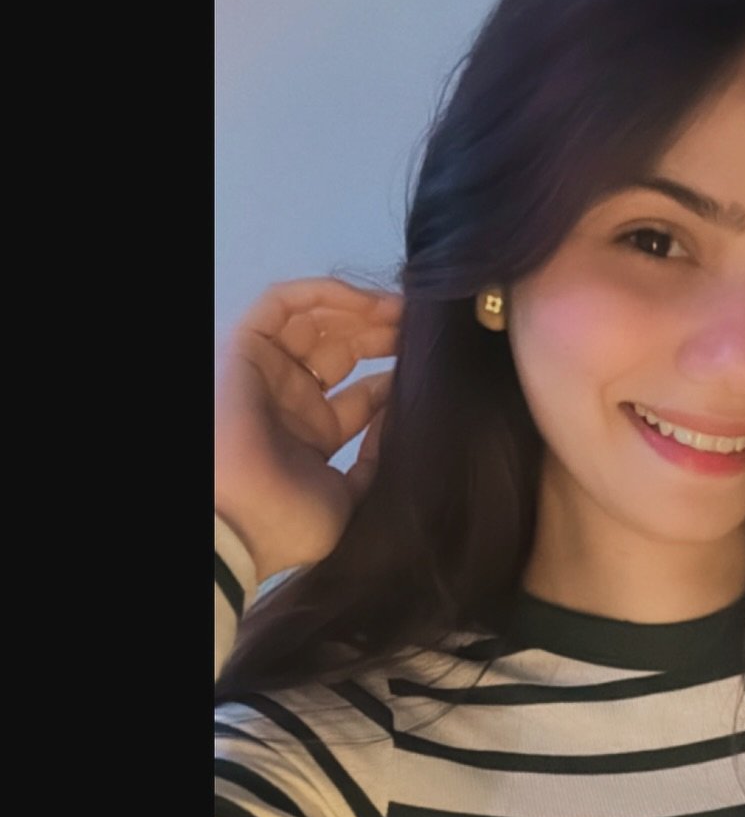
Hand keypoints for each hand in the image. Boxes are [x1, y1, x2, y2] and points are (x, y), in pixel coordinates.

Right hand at [214, 277, 400, 581]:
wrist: (243, 524)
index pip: (361, 394)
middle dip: (381, 335)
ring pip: (313, 321)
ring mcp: (268, 374)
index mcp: (313, 436)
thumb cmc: (289, 520)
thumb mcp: (349, 498)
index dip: (394, 376)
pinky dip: (322, 292)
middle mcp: (291, 401)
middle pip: (340, 350)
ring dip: (358, 310)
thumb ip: (375, 461)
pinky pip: (280, 304)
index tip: (429, 369)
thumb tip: (399, 417)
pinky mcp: (244, 349)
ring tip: (400, 312)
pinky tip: (366, 302)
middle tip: (418, 331)